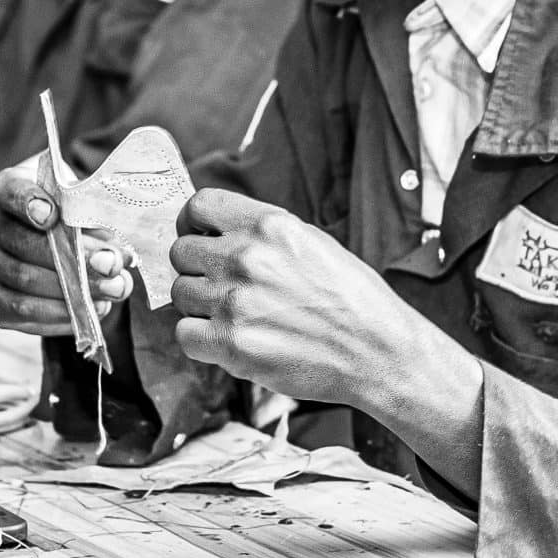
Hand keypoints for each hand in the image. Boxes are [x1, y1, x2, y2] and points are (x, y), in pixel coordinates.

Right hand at [0, 155, 133, 336]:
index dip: (29, 202)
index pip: (10, 190)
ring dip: (73, 291)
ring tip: (112, 291)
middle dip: (74, 259)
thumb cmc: (71, 219)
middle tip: (112, 267)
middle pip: (25, 244)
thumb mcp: (84, 208)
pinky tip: (89, 310)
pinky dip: (60, 314)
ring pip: (25, 281)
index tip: (54, 216)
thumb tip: (112, 260)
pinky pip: (23, 312)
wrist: (53, 244)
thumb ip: (95, 227)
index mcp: (6, 188)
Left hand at [167, 190, 470, 411]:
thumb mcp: (312, 242)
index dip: (192, 223)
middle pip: (181, 252)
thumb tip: (217, 231)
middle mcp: (247, 258)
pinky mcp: (232, 344)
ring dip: (200, 306)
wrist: (377, 351)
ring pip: (180, 294)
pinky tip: (228, 340)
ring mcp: (236, 301)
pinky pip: (184, 334)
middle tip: (221, 286)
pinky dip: (200, 339)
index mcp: (270, 226)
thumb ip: (262, 234)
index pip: (199, 206)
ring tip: (235, 316)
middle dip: (196, 269)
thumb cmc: (351, 299)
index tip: (199, 237)